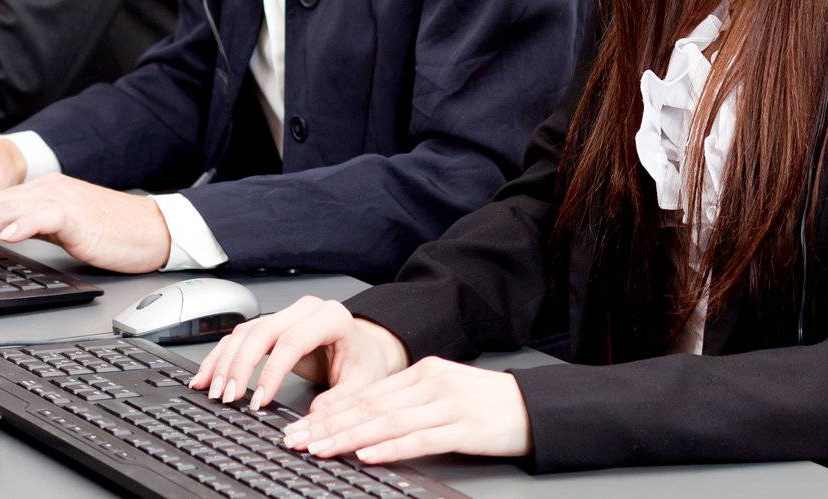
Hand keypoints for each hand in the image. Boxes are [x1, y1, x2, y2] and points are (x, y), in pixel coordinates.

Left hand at [0, 174, 171, 272]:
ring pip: (6, 209)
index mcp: (40, 193)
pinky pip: (45, 217)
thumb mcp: (61, 228)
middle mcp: (45, 191)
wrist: (150, 229)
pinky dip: (23, 225)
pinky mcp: (78, 215)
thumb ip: (32, 226)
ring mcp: (61, 200)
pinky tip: (6, 237)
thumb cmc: (110, 232)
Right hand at [189, 296, 409, 411]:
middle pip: (263, 331)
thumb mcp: (362, 386)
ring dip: (225, 361)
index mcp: (331, 318)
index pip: (294, 340)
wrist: (365, 348)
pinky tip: (208, 375)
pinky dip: (221, 356)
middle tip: (228, 396)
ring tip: (213, 390)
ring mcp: (286, 315)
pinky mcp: (272, 326)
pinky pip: (240, 336)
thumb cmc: (364, 363)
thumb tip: (309, 424)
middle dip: (240, 365)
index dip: (272, 370)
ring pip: (246, 331)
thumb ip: (338, 404)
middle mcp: (305, 310)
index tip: (259, 400)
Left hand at [283, 357, 531, 463]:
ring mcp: (446, 404)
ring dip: (347, 436)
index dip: (330, 410)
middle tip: (295, 438)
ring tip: (319, 447)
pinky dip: (389, 447)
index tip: (302, 424)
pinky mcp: (463, 427)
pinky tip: (367, 454)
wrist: (532, 407)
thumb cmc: (488, 404)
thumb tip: (364, 423)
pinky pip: (419, 438)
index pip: (366, 393)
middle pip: (369, 405)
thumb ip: (407, 403)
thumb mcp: (443, 393)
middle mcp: (429, 384)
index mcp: (422, 372)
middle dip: (327, 424)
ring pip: (386, 421)